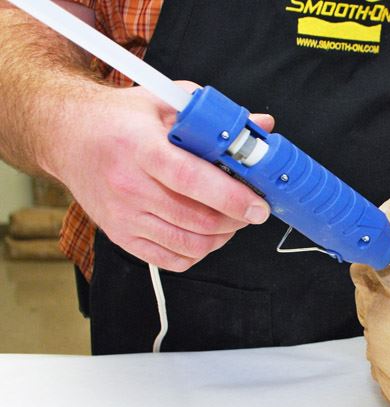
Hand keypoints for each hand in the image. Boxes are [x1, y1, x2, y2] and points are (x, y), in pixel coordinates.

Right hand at [41, 81, 273, 271]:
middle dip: (236, 219)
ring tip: (232, 220)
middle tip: (251, 208)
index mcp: (139, 147)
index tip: (258, 205)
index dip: (230, 196)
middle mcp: (128, 186)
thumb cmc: (118, 120)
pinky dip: (198, 253)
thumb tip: (261, 125)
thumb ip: (214, 117)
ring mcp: (123, 217)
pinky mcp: (121, 237)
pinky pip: (171, 260)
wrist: (67, 137)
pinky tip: (205, 234)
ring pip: (189, 244)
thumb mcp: (164, 101)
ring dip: (222, 237)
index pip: (190, 179)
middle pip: (197, 219)